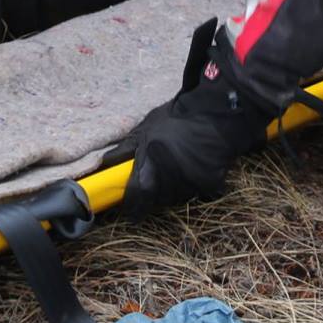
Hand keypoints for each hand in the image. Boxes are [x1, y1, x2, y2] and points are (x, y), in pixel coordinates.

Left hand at [119, 25, 275, 217]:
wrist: (216, 113)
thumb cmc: (177, 117)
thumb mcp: (147, 126)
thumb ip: (127, 147)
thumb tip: (105, 163)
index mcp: (152, 162)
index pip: (137, 195)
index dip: (132, 205)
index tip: (129, 210)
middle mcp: (171, 176)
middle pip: (156, 199)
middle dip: (151, 194)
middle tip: (151, 183)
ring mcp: (192, 182)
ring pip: (175, 198)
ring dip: (169, 192)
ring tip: (170, 174)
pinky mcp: (209, 184)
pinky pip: (194, 193)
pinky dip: (189, 187)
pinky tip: (187, 172)